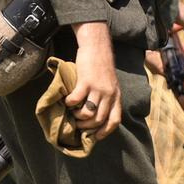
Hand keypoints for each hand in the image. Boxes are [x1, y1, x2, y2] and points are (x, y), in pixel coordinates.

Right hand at [65, 24, 122, 141]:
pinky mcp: (86, 81)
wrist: (97, 46)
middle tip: (78, 124)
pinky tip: (67, 100)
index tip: (95, 137)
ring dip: (78, 116)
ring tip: (72, 113)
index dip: (105, 132)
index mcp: (116, 96)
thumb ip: (106, 97)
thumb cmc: (101, 65)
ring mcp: (98, 88)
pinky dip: (70, 103)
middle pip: (99, 120)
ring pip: (88, 113)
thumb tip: (95, 114)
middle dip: (86, 127)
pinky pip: (76, 100)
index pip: (115, 120)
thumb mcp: (110, 83)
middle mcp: (109, 94)